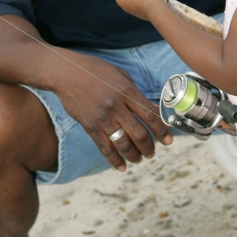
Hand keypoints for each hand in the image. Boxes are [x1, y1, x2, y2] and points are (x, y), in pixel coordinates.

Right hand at [50, 50, 172, 170]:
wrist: (67, 73)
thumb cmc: (96, 70)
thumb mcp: (120, 75)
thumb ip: (135, 93)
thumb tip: (150, 109)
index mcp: (126, 91)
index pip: (150, 115)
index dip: (162, 130)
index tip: (169, 140)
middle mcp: (116, 106)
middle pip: (139, 133)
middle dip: (149, 147)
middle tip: (153, 152)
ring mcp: (102, 118)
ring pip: (123, 144)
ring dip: (135, 155)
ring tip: (140, 158)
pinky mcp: (90, 127)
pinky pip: (104, 148)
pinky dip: (114, 160)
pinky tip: (122, 166)